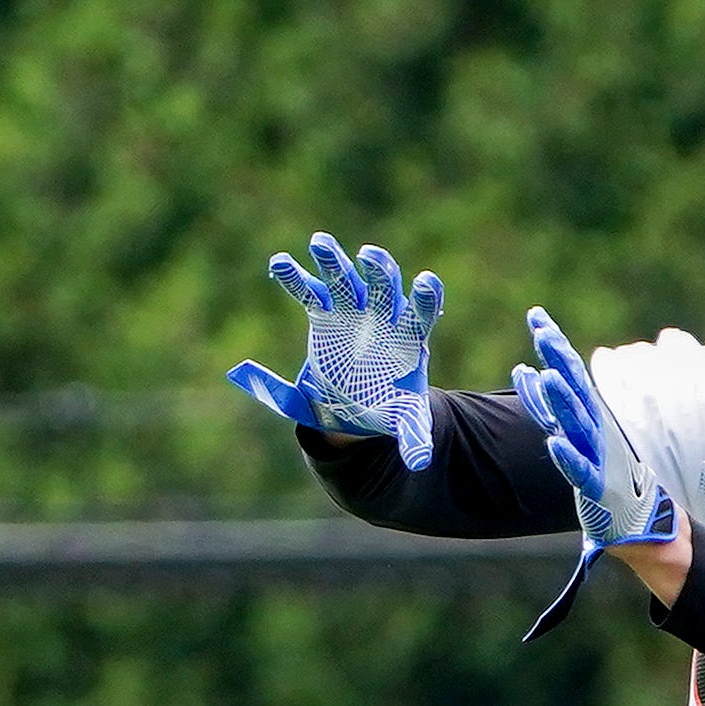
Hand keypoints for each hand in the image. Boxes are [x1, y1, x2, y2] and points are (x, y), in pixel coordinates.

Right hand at [225, 236, 443, 469]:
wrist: (358, 402)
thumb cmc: (388, 405)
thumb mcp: (402, 423)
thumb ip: (413, 438)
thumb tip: (420, 463)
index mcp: (408, 336)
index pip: (422, 310)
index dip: (424, 297)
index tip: (426, 282)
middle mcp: (382, 314)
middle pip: (383, 285)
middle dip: (378, 270)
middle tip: (370, 256)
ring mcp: (352, 310)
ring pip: (345, 278)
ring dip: (332, 260)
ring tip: (319, 242)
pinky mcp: (324, 313)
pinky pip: (308, 292)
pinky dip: (294, 278)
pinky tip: (278, 263)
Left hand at [515, 307, 679, 640]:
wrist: (648, 526)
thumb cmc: (611, 479)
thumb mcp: (577, 436)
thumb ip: (550, 407)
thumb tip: (524, 373)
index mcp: (592, 417)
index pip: (570, 374)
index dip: (554, 345)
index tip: (536, 316)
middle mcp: (596, 431)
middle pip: (573, 387)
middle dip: (556, 356)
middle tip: (538, 326)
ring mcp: (599, 458)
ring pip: (577, 424)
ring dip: (560, 401)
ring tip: (543, 375)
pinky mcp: (599, 490)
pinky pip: (581, 472)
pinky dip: (569, 458)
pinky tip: (554, 443)